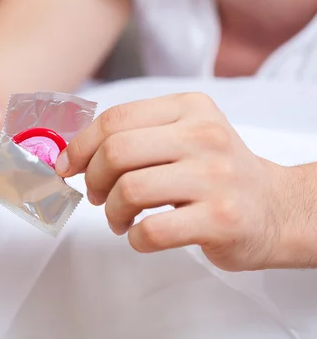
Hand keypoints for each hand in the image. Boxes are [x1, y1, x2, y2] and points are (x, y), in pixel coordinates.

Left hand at [57, 93, 303, 271]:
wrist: (276, 208)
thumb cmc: (216, 173)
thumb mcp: (184, 134)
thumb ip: (134, 134)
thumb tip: (72, 153)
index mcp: (189, 108)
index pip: (115, 119)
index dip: (80, 145)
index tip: (67, 166)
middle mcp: (204, 136)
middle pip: (117, 152)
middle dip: (94, 179)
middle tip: (98, 195)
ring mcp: (216, 177)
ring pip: (130, 190)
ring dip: (112, 212)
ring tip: (120, 218)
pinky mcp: (221, 219)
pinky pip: (152, 230)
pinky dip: (134, 237)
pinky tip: (141, 234)